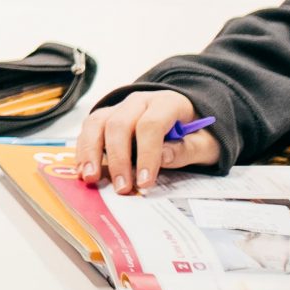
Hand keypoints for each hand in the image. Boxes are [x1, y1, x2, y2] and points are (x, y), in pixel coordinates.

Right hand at [73, 88, 218, 195]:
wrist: (186, 119)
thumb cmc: (196, 134)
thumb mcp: (206, 144)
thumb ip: (188, 150)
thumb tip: (163, 157)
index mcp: (167, 103)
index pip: (151, 124)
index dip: (147, 154)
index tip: (146, 182)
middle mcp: (139, 101)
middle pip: (120, 123)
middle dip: (118, 158)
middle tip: (122, 188)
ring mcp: (120, 107)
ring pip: (97, 122)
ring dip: (91, 151)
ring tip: (91, 178)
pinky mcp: (107, 118)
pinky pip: (89, 129)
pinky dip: (83, 149)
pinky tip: (83, 171)